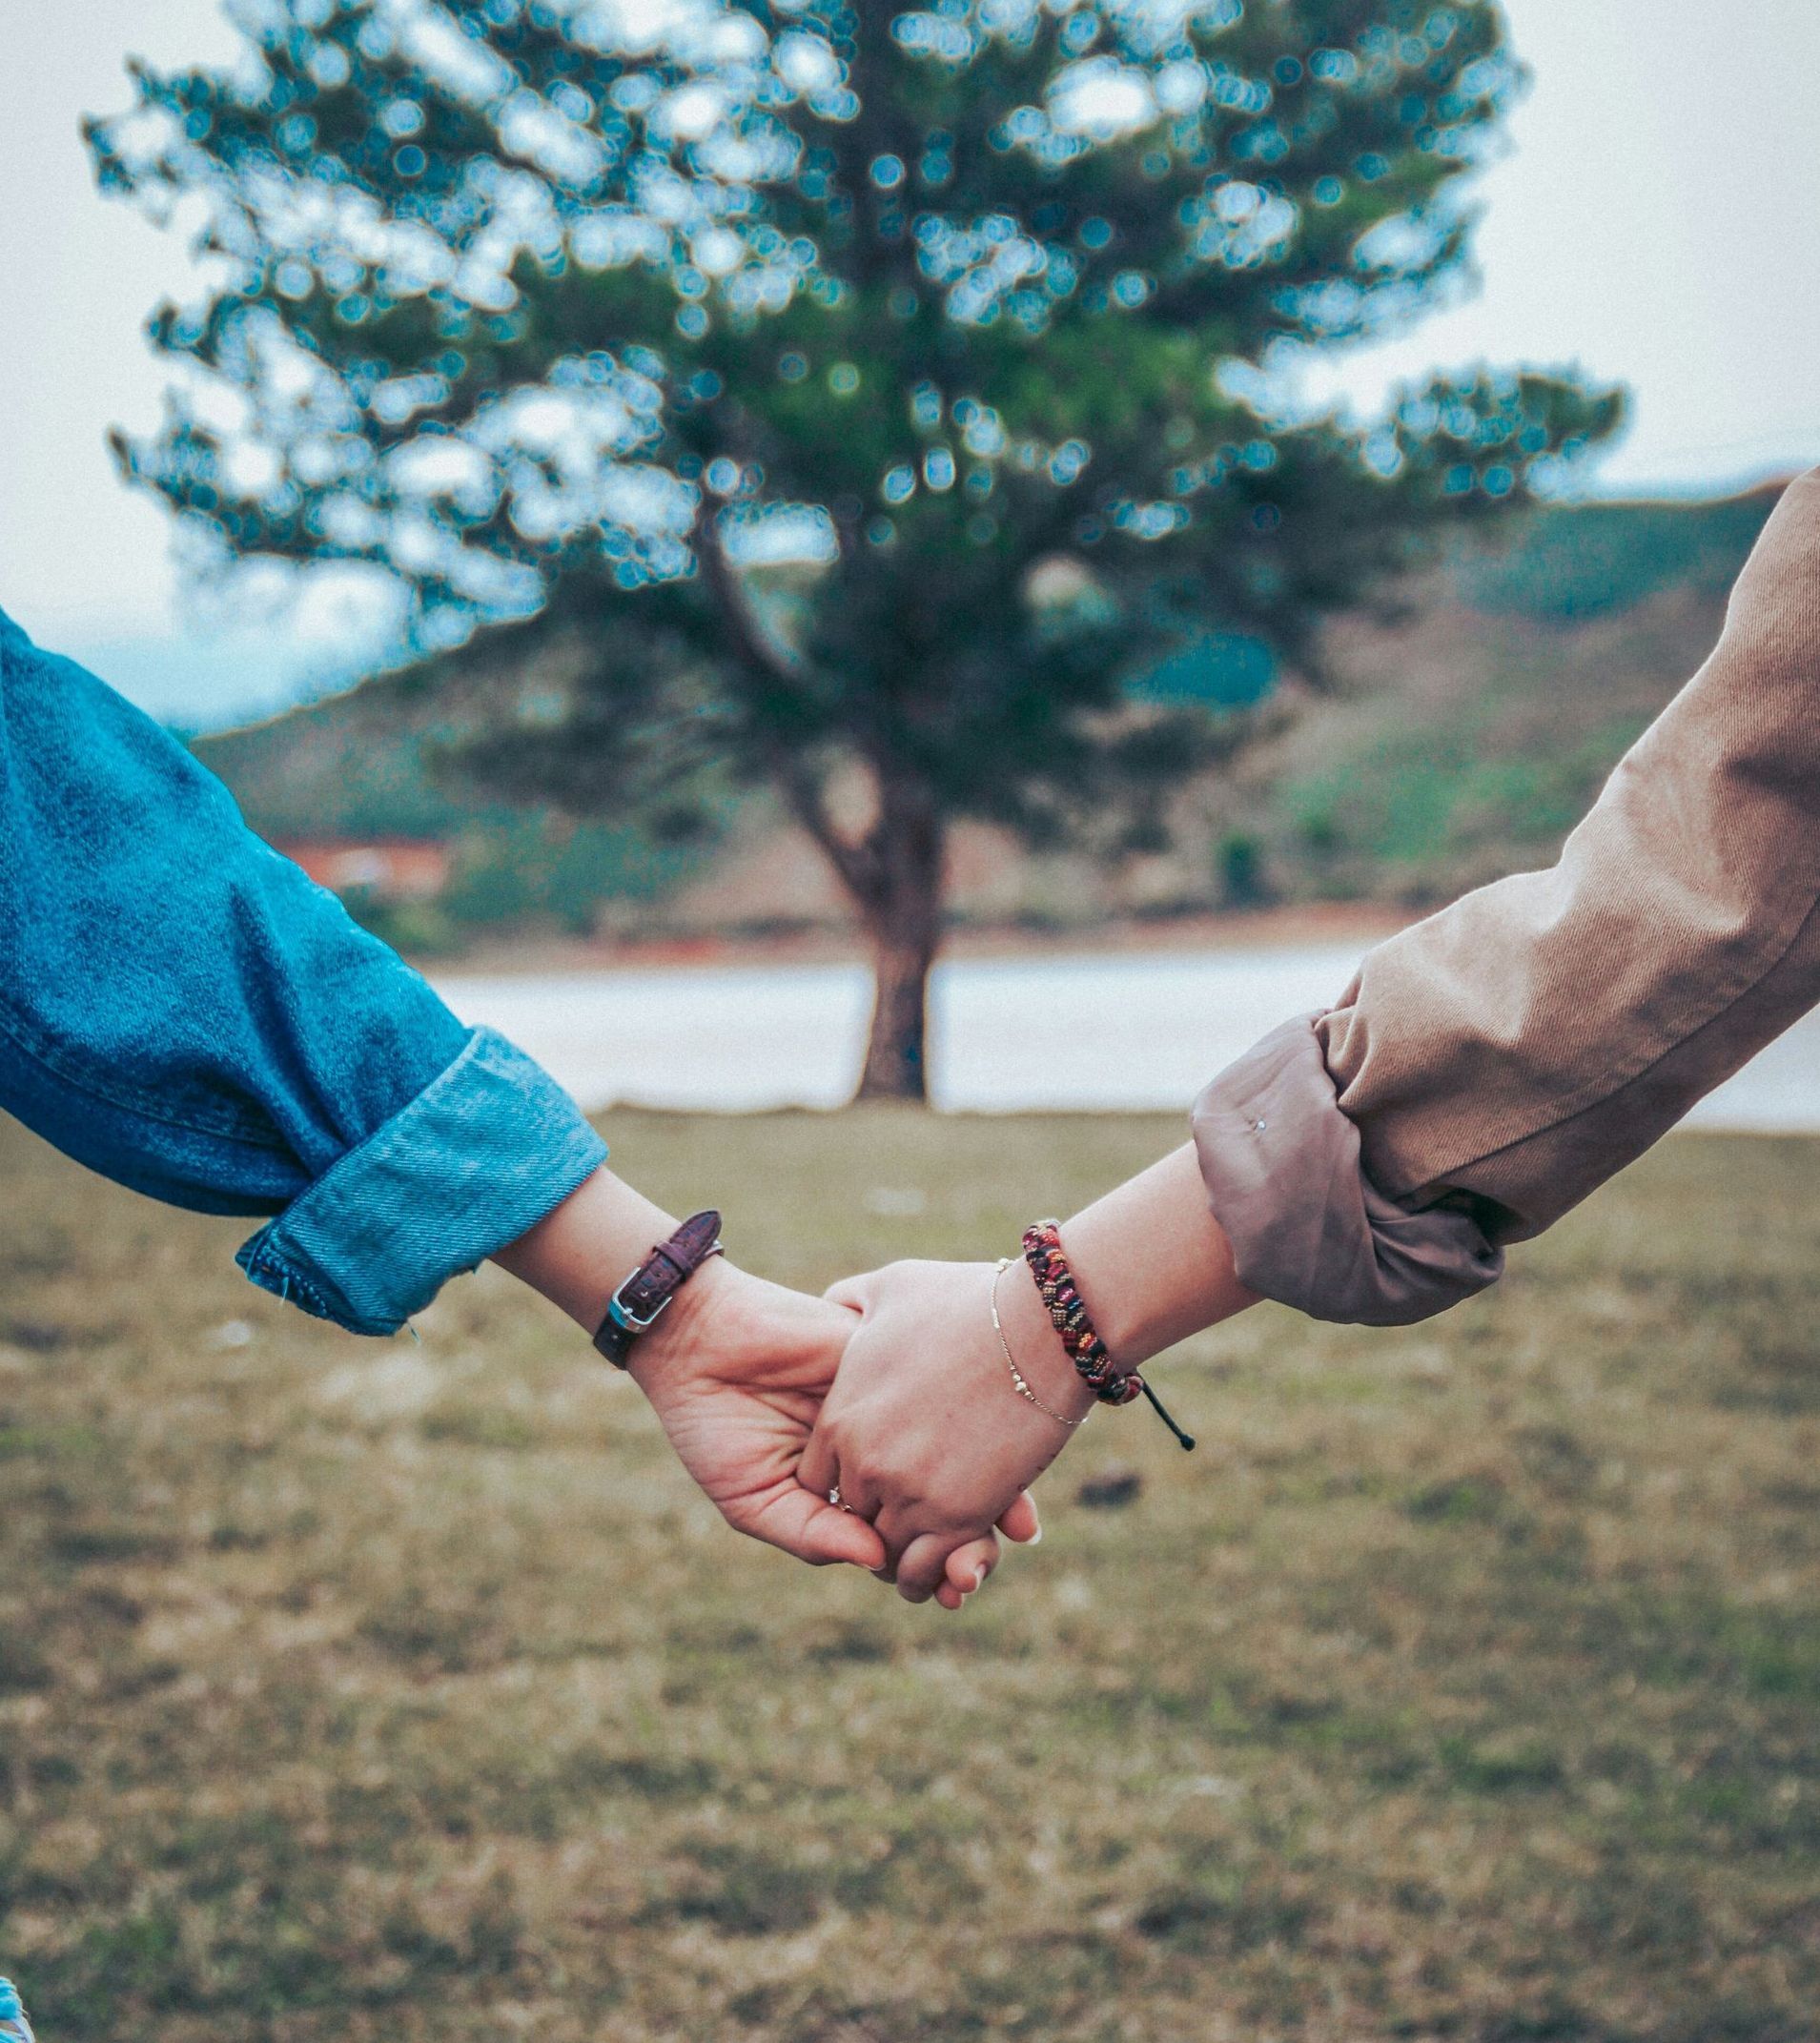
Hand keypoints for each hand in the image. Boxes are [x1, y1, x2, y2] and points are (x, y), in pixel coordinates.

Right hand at [630, 1257, 1015, 1601]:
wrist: (700, 1340)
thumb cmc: (714, 1425)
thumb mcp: (754, 1497)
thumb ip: (812, 1532)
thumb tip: (878, 1563)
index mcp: (849, 1488)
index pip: (904, 1534)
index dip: (933, 1566)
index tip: (955, 1592)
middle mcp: (882, 1448)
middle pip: (944, 1499)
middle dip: (971, 1538)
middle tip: (980, 1569)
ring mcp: (894, 1405)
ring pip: (959, 1451)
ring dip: (992, 1491)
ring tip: (1011, 1530)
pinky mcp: (897, 1362)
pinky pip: (948, 1396)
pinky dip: (979, 1428)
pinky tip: (997, 1462)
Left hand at [801, 1258, 1090, 1602]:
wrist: (1041, 1326)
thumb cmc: (970, 1301)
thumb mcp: (891, 1289)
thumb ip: (851, 1301)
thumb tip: (834, 1303)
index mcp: (841, 1416)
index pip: (818, 1480)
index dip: (844, 1483)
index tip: (875, 1479)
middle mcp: (864, 1463)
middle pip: (851, 1518)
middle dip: (875, 1519)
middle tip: (904, 1519)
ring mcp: (909, 1493)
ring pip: (886, 1552)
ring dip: (904, 1556)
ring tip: (928, 1551)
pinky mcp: (958, 1516)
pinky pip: (925, 1569)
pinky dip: (933, 1576)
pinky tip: (951, 1567)